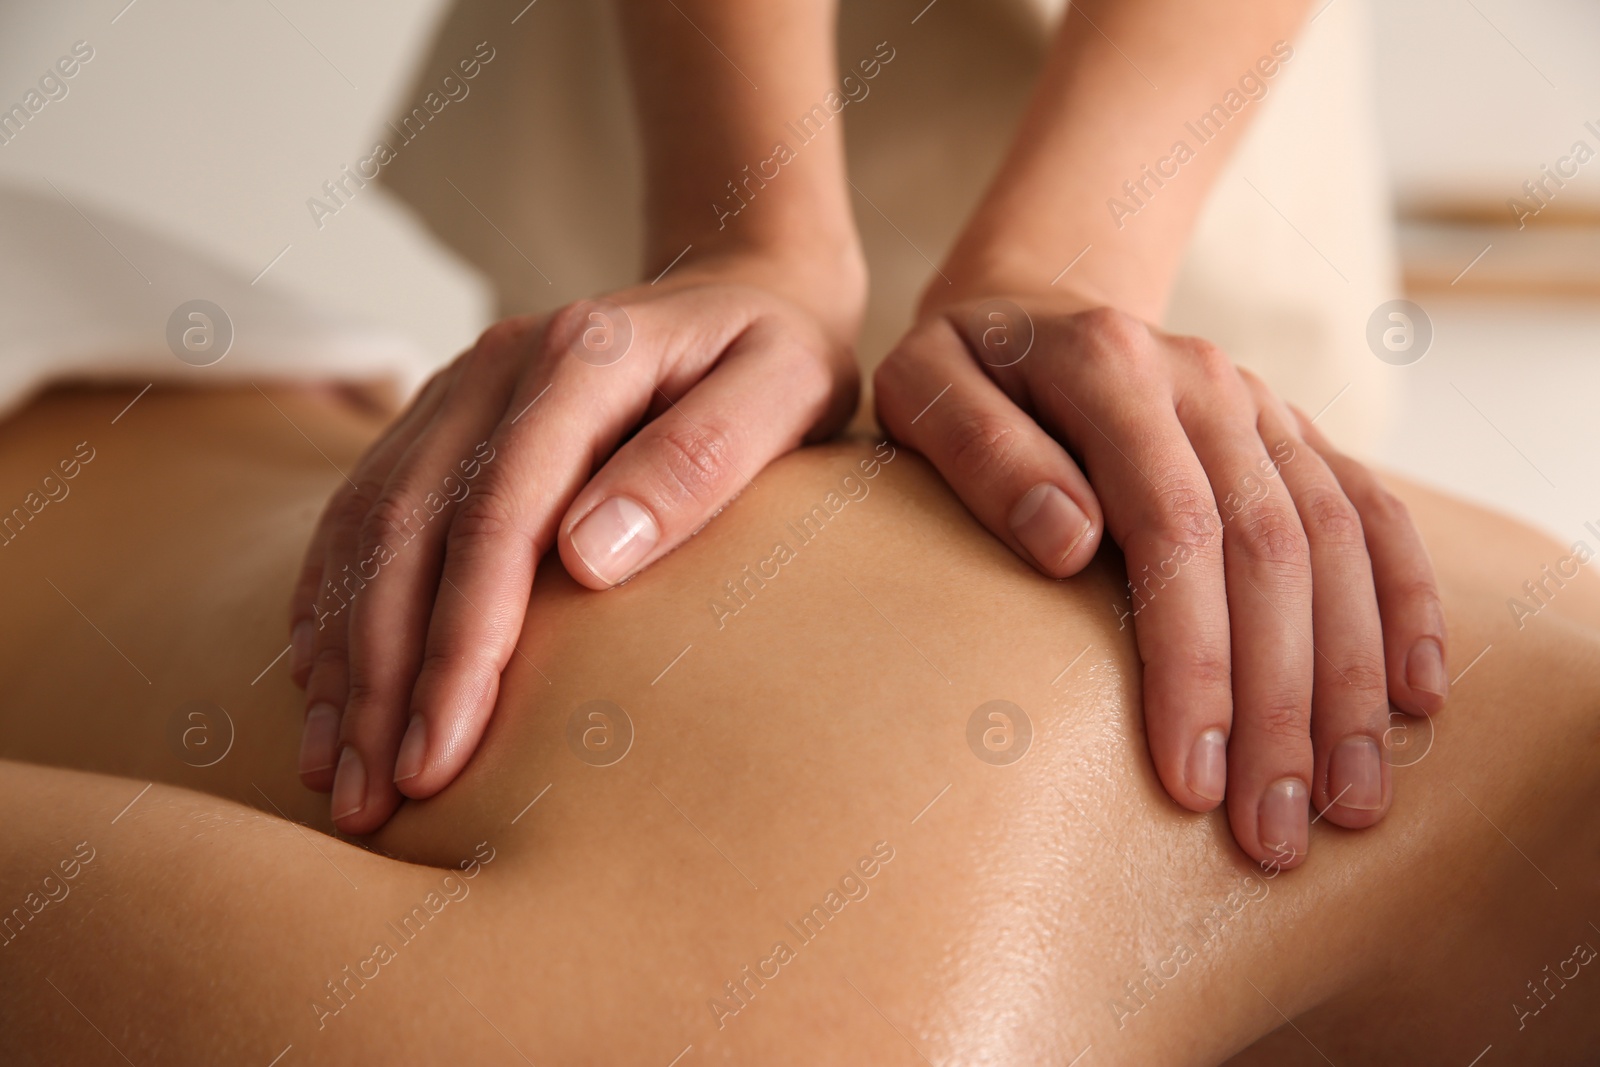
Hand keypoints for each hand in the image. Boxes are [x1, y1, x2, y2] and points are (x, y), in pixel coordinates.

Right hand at [289, 265, 858, 831]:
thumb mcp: (784, 393)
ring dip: (344, 655)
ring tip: (333, 772)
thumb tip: (588, 558)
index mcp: (581, 359)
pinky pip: (360, 511)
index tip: (442, 750)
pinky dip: (332, 603)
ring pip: (367, 528)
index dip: (462, 639)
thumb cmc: (779, 358)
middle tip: (367, 801)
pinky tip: (324, 686)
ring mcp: (459, 390)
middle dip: (383, 675)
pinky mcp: (443, 420)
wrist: (743, 290)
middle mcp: (497, 368)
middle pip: (410, 530)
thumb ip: (697, 462)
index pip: (498, 512)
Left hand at [874, 297, 1446, 867]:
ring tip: (1349, 802)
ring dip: (1349, 679)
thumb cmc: (958, 371)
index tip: (1188, 778)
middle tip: (1275, 833)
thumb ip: (979, 452)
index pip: (1175, 528)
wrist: (1027, 304)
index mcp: (1110, 367)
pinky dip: (1404, 600)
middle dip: (1280, 702)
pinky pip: (1374, 511)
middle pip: (1271, 551)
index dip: (1193, 658)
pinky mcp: (1292, 435)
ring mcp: (1261, 407)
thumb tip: (1068, 542)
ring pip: (1337, 543)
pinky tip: (1415, 694)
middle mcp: (1204, 382)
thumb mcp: (922, 388)